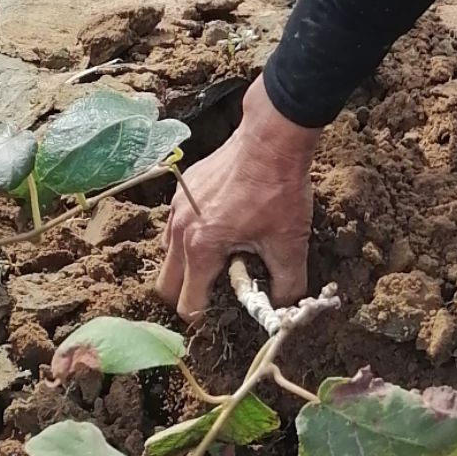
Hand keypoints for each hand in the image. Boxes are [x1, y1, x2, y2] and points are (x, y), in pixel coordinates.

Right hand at [156, 78, 322, 320]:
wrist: (271, 138)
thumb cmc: (278, 190)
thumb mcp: (290, 243)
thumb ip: (287, 286)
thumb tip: (284, 310)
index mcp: (200, 248)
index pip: (187, 304)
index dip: (205, 316)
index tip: (224, 313)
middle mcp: (180, 229)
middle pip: (166, 284)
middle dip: (187, 295)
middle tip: (218, 291)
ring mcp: (177, 207)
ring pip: (167, 254)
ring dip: (187, 265)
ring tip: (223, 257)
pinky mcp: (183, 189)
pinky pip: (176, 225)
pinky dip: (191, 237)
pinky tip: (223, 226)